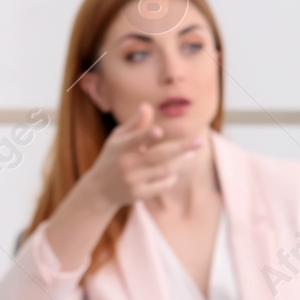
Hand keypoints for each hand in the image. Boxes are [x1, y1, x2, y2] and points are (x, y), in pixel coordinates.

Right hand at [82, 102, 202, 209]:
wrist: (100, 190)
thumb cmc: (113, 157)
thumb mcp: (118, 139)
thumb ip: (135, 124)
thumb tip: (147, 105)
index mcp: (120, 147)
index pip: (135, 140)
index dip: (146, 136)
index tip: (159, 130)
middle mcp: (126, 164)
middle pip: (159, 156)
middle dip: (181, 148)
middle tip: (200, 141)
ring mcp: (133, 180)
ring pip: (166, 170)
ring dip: (181, 161)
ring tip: (192, 152)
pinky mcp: (139, 194)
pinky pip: (164, 184)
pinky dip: (173, 177)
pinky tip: (175, 170)